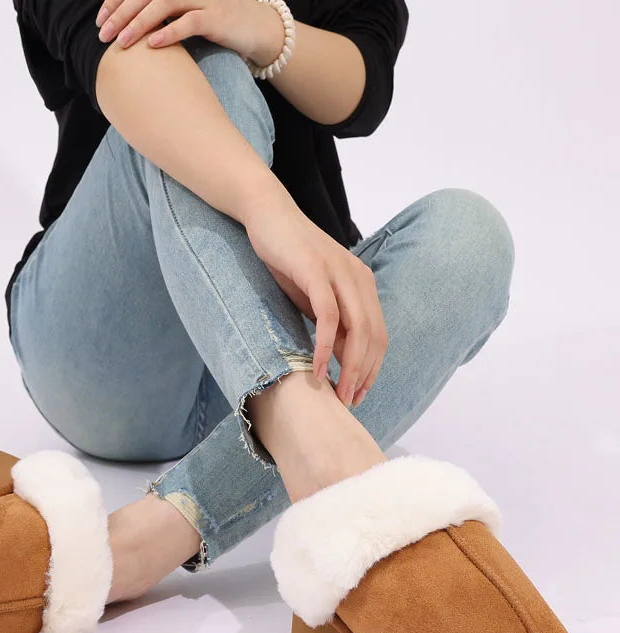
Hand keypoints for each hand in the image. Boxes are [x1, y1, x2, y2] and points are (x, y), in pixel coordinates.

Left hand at [96, 0, 284, 65]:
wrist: (257, 28)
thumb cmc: (218, 25)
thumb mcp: (187, 15)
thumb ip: (164, 16)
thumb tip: (132, 31)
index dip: (117, 1)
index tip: (101, 20)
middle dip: (121, 13)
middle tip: (103, 34)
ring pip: (163, 5)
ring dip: (139, 23)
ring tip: (123, 42)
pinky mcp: (217, 17)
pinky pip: (189, 22)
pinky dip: (169, 32)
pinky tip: (152, 44)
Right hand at [243, 189, 387, 407]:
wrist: (267, 217)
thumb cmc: (289, 259)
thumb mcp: (314, 298)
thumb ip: (333, 325)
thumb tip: (342, 360)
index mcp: (363, 285)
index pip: (379, 336)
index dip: (372, 369)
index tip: (359, 394)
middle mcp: (359, 278)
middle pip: (374, 337)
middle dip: (364, 375)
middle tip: (349, 402)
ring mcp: (340, 273)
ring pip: (357, 329)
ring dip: (349, 367)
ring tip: (338, 393)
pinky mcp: (316, 271)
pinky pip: (329, 315)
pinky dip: (324, 346)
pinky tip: (316, 368)